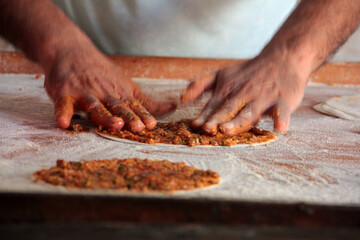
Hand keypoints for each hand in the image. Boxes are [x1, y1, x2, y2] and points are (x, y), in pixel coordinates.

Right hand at [44, 46, 174, 131]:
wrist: (71, 51)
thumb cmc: (102, 73)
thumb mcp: (126, 85)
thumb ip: (146, 102)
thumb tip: (172, 109)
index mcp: (119, 93)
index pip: (133, 106)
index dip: (143, 115)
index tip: (152, 125)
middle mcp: (104, 93)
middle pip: (118, 107)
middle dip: (129, 117)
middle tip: (138, 127)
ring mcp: (84, 93)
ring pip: (96, 106)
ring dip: (105, 116)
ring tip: (114, 124)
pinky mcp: (64, 93)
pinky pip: (63, 105)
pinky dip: (63, 114)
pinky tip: (63, 123)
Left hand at [182, 52, 307, 135]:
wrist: (281, 58)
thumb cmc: (248, 72)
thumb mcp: (221, 74)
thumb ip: (201, 85)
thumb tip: (182, 98)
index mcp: (228, 89)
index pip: (214, 105)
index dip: (205, 116)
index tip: (195, 126)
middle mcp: (244, 93)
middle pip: (229, 109)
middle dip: (217, 120)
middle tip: (208, 130)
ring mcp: (263, 96)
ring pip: (250, 112)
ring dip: (239, 121)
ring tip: (229, 129)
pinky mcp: (282, 99)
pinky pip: (281, 111)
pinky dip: (281, 119)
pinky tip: (279, 128)